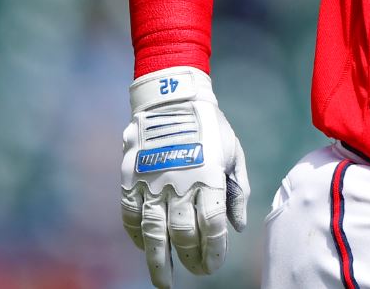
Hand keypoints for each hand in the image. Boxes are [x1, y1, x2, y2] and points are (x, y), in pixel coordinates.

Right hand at [121, 67, 249, 287]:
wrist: (172, 98)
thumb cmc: (209, 126)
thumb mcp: (233, 153)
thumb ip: (237, 191)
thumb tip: (238, 226)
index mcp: (209, 177)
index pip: (211, 225)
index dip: (213, 250)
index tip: (214, 265)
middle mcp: (180, 184)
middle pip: (183, 234)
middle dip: (191, 259)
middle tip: (197, 272)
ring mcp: (152, 182)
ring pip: (153, 232)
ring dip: (159, 260)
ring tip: (164, 281)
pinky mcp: (131, 178)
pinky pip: (130, 215)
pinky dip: (136, 235)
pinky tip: (145, 247)